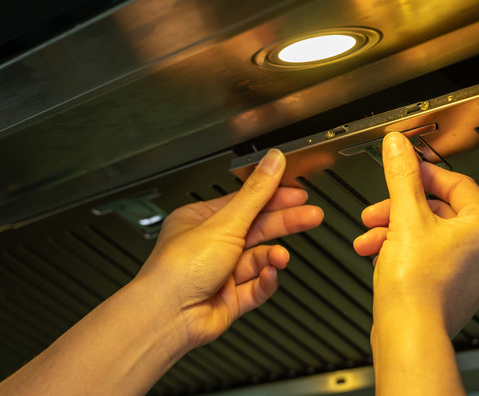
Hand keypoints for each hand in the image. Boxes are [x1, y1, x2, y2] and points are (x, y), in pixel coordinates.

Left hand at [136, 149, 323, 351]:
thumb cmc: (178, 268)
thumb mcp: (225, 223)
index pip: (244, 203)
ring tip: (282, 257)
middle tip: (311, 216)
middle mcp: (209, 246)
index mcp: (200, 221)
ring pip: (258, 259)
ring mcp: (220, 274)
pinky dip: (265, 281)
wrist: (167, 316)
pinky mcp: (229, 299)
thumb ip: (256, 194)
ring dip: (273, 257)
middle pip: (256, 229)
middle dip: (285, 223)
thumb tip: (273, 162)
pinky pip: (256, 287)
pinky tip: (270, 275)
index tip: (297, 194)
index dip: (273, 197)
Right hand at [353, 132, 478, 335]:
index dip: (423, 175)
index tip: (403, 172)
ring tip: (371, 237)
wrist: (409, 335)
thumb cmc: (418, 287)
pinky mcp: (459, 291)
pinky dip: (406, 252)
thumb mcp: (405, 216)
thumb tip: (399, 146)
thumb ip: (402, 175)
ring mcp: (477, 274)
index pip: (457, 184)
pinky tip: (379, 254)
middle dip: (400, 209)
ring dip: (396, 231)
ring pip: (433, 236)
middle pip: (441, 212)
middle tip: (379, 210)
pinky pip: (433, 258)